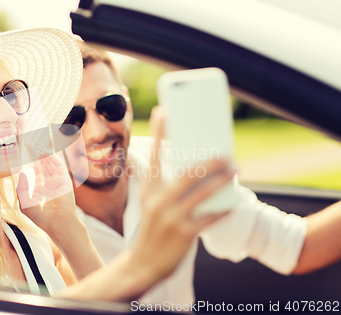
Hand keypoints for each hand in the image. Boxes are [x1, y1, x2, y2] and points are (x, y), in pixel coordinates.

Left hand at [17, 152, 76, 238]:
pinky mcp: (64, 180)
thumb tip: (21, 174)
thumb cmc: (41, 217)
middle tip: (29, 148)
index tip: (22, 157)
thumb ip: (21, 188)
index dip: (30, 166)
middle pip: (43, 168)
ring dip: (44, 156)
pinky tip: (45, 153)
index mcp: (40, 191)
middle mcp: (49, 185)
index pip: (35, 175)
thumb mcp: (25, 203)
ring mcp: (57, 182)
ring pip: (50, 165)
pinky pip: (59, 166)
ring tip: (36, 147)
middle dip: (37, 159)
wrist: (58, 223)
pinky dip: (53, 158)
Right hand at [133, 106, 234, 281]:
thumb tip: (189, 170)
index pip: (153, 157)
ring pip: (201, 192)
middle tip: (226, 153)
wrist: (142, 264)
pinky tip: (231, 204)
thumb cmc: (151, 231)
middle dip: (209, 161)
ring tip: (235, 170)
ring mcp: (170, 217)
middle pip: (186, 173)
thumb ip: (163, 188)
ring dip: (221, 179)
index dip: (158, 133)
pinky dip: (221, 210)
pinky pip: (209, 218)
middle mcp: (157, 201)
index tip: (163, 111)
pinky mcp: (183, 234)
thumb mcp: (149, 206)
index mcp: (148, 191)